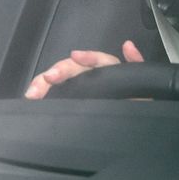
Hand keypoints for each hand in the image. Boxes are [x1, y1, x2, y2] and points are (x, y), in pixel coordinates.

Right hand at [24, 40, 143, 98]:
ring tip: (33, 92)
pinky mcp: (76, 103)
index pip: (100, 61)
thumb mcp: (146, 88)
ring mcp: (85, 91)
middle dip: (58, 72)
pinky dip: (44, 94)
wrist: (141, 134)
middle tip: (44, 82)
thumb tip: (127, 45)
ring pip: (62, 81)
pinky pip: (58, 96)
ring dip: (45, 83)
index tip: (75, 56)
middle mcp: (96, 80)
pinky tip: (33, 96)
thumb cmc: (141, 106)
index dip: (88, 57)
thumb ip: (137, 66)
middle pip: (74, 70)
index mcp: (114, 74)